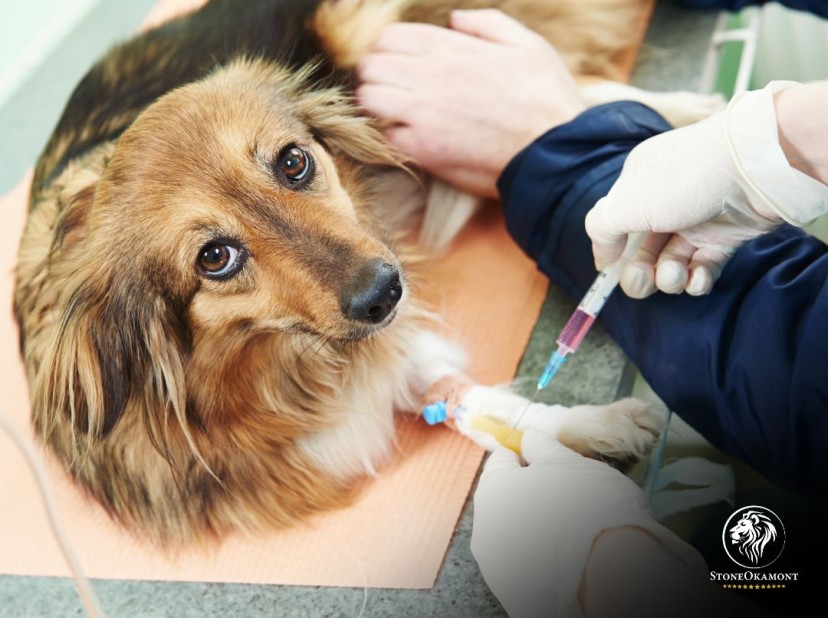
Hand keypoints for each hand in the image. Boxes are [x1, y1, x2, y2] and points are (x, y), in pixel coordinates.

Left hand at [356, 9, 583, 197]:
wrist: (553, 152)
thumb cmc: (546, 99)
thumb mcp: (528, 46)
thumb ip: (487, 24)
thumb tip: (454, 20)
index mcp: (450, 47)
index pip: (389, 37)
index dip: (389, 50)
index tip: (401, 64)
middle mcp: (429, 75)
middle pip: (370, 65)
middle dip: (377, 75)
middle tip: (394, 90)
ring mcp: (421, 113)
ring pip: (367, 98)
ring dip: (376, 104)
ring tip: (396, 113)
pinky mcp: (422, 148)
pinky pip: (385, 134)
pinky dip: (392, 135)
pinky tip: (411, 138)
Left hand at [471, 429, 703, 616]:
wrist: (612, 578)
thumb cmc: (589, 507)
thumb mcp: (568, 462)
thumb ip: (543, 446)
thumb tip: (529, 438)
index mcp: (492, 491)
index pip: (502, 460)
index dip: (528, 455)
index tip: (552, 460)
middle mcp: (484, 530)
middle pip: (506, 499)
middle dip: (533, 492)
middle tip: (572, 494)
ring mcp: (497, 567)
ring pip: (516, 533)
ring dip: (538, 526)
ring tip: (577, 528)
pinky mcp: (515, 594)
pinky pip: (528, 564)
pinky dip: (545, 556)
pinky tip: (573, 556)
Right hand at [585, 82, 827, 297]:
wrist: (755, 167)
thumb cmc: (684, 178)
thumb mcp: (626, 201)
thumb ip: (601, 228)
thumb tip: (603, 257)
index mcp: (638, 184)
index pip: (615, 224)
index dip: (611, 252)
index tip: (609, 273)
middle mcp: (665, 201)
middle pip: (642, 250)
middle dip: (638, 273)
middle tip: (642, 280)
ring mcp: (696, 219)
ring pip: (672, 262)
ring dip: (669, 278)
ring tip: (676, 275)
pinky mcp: (726, 236)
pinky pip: (703, 266)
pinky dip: (697, 279)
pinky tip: (697, 279)